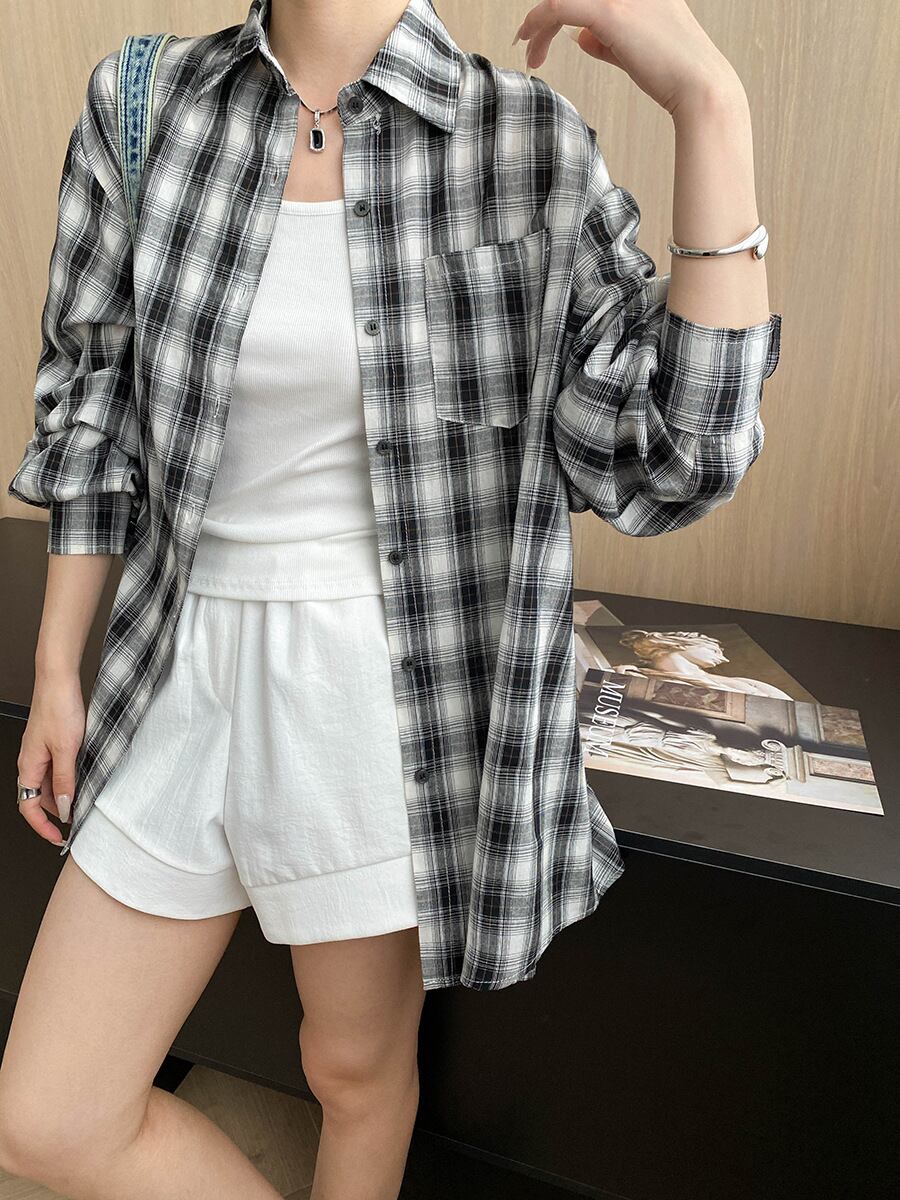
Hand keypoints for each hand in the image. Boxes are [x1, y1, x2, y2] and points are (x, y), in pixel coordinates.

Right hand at [17, 673, 85, 845]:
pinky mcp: (52, 743)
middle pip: (39, 798)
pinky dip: (68, 779)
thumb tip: (65, 807)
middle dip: (56, 813)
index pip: (28, 807)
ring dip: (64, 796)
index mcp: (28, 766)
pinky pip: (57, 769)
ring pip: (49, 784)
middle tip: (77, 823)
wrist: (59, 680)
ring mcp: (40, 752)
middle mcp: (31, 761)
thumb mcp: (66, 750)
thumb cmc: (59, 708)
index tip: (57, 838)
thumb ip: (65, 780)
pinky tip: (84, 779)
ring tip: (84, 803)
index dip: (42, 826)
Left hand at [513, 0, 741, 117]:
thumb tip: (580, 36)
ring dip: (537, 24)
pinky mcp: (610, 11)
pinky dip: (537, 23)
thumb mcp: (634, 48)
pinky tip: (528, 43)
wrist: (698, 86)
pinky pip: (558, 7)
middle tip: (528, 42)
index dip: (559, 7)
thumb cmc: (671, 73)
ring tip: (531, 55)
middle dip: (544, 15)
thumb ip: (606, 38)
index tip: (542, 30)